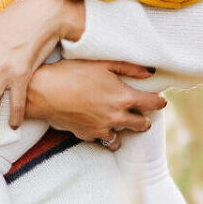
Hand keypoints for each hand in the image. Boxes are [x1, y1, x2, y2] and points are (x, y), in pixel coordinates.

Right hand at [24, 61, 164, 145]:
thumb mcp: (101, 64)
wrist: (43, 92)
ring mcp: (103, 129)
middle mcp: (118, 117)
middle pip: (143, 124)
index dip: (159, 102)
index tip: (158, 99)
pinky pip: (103, 139)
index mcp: (124, 97)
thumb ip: (129, 68)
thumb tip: (150, 72)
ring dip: (124, 128)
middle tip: (137, 108)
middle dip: (144, 117)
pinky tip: (98, 122)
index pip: (154, 104)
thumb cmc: (71, 73)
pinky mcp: (88, 136)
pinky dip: (104, 133)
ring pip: (123, 136)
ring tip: (117, 118)